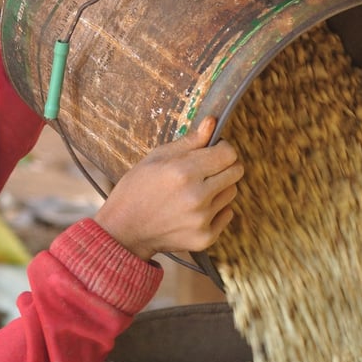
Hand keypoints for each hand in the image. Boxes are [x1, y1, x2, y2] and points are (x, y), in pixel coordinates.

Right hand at [94, 117, 242, 260]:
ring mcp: (202, 220)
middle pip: (236, 172)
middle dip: (224, 166)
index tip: (214, 150)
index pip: (228, 153)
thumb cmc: (138, 188)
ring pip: (231, 193)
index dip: (223, 148)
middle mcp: (196, 197)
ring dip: (219, 188)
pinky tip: (194, 210)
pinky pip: (226, 214)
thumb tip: (212, 122)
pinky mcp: (205, 238)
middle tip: (206, 170)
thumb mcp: (157, 158)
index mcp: (183, 172)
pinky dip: (216, 210)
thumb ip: (189, 142)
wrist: (125, 230)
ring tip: (195, 191)